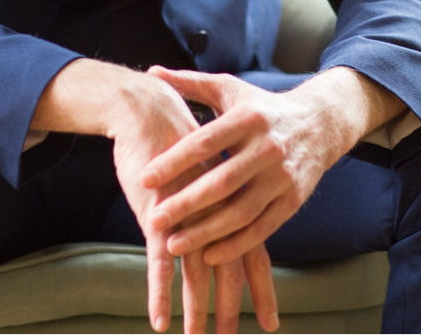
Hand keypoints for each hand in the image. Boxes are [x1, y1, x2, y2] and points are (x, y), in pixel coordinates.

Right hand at [30, 60, 277, 332]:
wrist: (150, 108)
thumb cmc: (178, 136)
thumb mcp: (209, 169)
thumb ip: (220, 193)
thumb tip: (226, 218)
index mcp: (234, 201)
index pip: (253, 252)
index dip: (262, 289)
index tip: (270, 322)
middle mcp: (217, 210)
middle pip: (230, 270)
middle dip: (229, 310)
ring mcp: (188, 215)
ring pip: (196, 274)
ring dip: (195, 311)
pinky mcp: (157, 215)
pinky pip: (159, 264)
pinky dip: (159, 295)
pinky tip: (159, 322)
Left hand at [140, 67, 405, 266]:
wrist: (320, 124)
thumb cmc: (262, 107)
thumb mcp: (230, 90)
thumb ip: (191, 83)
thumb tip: (153, 72)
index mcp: (249, 117)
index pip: (206, 142)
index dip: (174, 161)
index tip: (146, 179)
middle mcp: (268, 147)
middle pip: (222, 182)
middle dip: (186, 204)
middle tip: (154, 220)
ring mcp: (283, 176)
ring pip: (241, 211)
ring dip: (206, 232)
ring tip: (173, 245)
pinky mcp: (294, 200)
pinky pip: (262, 228)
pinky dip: (235, 245)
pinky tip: (208, 255)